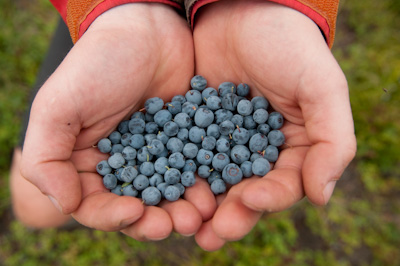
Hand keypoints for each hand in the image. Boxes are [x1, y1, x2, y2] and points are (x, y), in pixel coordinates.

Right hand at [21, 3, 216, 239]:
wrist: (147, 30)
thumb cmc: (99, 63)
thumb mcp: (58, 105)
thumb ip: (48, 157)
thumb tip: (65, 205)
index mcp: (86, 161)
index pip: (94, 204)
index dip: (111, 216)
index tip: (134, 213)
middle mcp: (121, 164)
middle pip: (135, 207)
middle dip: (154, 220)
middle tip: (176, 224)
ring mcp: (155, 155)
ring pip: (167, 194)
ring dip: (181, 209)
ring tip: (198, 215)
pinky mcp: (184, 143)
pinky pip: (193, 171)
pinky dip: (202, 185)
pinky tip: (212, 193)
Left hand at [192, 0, 356, 249]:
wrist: (244, 10)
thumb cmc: (289, 45)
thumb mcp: (321, 87)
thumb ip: (332, 140)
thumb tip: (322, 196)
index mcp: (293, 146)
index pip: (284, 184)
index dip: (270, 198)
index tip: (251, 201)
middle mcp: (259, 150)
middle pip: (247, 192)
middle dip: (232, 214)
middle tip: (212, 235)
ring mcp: (226, 142)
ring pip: (215, 182)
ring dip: (203, 206)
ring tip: (186, 225)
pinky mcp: (196, 129)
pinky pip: (189, 157)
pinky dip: (179, 175)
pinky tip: (165, 191)